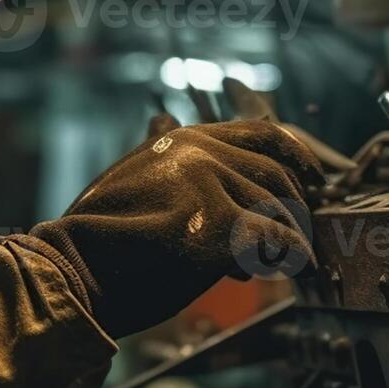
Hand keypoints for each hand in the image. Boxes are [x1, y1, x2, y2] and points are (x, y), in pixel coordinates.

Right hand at [22, 115, 322, 338]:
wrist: (74, 270)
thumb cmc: (100, 234)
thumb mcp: (131, 172)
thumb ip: (162, 149)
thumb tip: (164, 115)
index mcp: (185, 139)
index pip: (262, 134)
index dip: (298, 157)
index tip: (314, 180)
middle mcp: (201, 153)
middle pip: (278, 176)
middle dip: (292, 210)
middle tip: (293, 239)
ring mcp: (211, 187)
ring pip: (279, 214)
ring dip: (279, 244)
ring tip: (258, 267)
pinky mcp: (219, 228)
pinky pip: (279, 244)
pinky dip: (291, 260)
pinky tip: (289, 272)